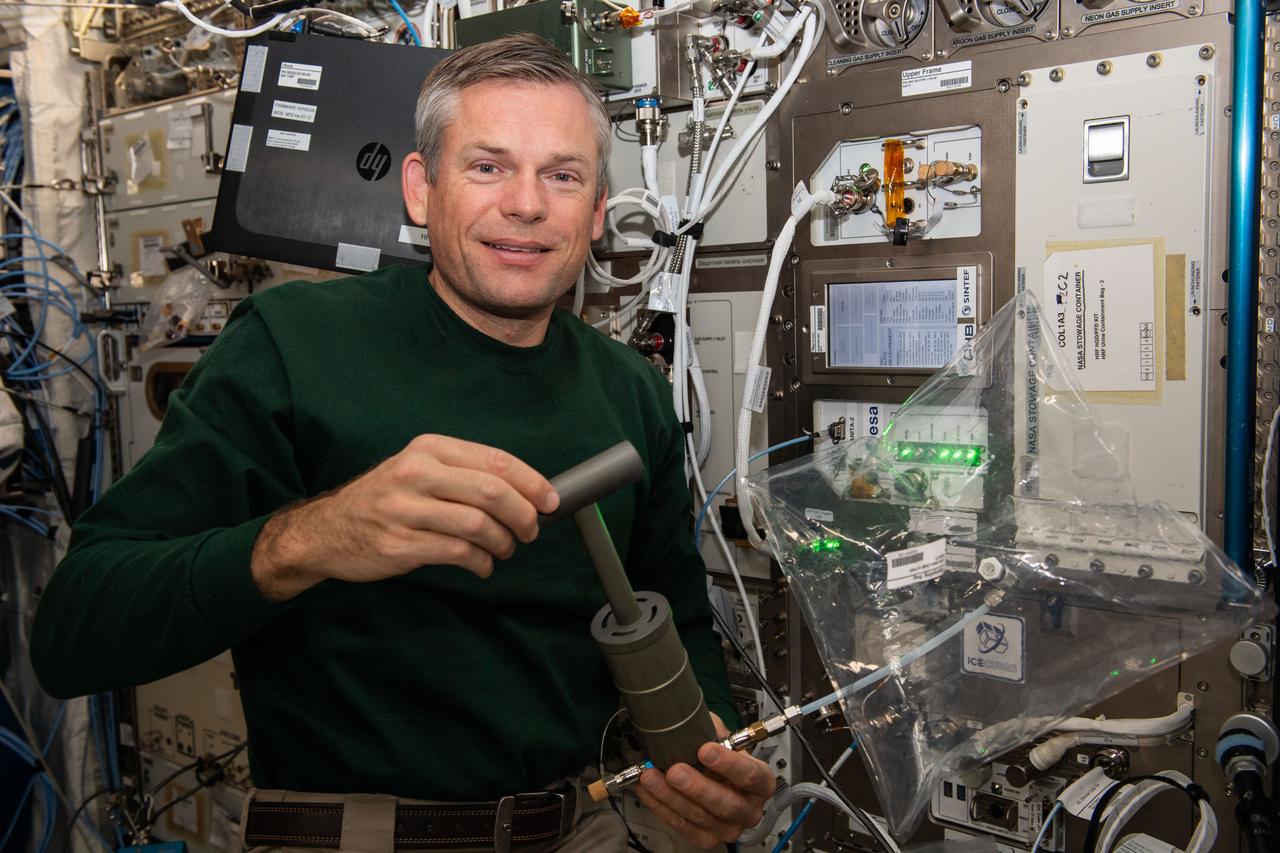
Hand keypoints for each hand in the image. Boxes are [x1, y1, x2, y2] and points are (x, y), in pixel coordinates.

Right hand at [251, 435, 558, 600]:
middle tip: (531, 531)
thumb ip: (464, 473)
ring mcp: (405, 509)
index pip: (495, 460)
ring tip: (504, 549)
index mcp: (429, 448)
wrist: (325, 530)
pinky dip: (481, 562)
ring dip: (503, 542)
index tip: (551, 500)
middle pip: (492, 492)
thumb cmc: (384, 500)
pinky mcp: (399, 544)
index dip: (531, 482)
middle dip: (524, 515)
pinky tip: (482, 565)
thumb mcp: (418, 469)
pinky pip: (458, 552)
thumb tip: (525, 491)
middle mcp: (416, 473)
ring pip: (478, 524)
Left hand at [636, 713, 775, 848]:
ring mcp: (729, 827)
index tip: (705, 750)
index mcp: (761, 781)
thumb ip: (712, 729)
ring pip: (701, 817)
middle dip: (697, 787)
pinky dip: (662, 808)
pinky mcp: (706, 838)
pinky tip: (649, 791)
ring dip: (671, 797)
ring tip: (652, 778)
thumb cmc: (721, 754)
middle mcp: (749, 808)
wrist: (713, 772)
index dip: (728, 764)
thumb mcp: (721, 734)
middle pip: (727, 804)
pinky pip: (683, 827)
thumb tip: (691, 722)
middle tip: (675, 771)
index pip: (751, 775)